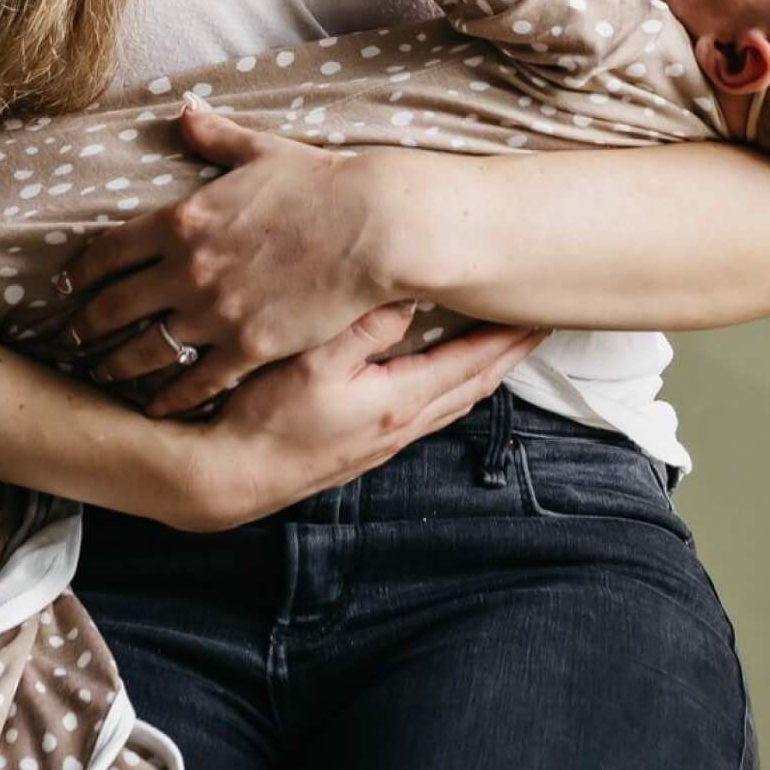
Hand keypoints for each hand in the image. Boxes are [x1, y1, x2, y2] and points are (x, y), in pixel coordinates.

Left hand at [48, 101, 403, 413]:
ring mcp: (215, 312)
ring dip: (116, 364)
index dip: (81, 272)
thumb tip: (185, 110)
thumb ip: (216, 137)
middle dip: (84, 325)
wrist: (374, 227)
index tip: (67, 285)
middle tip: (68, 337)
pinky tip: (156, 407)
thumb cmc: (321, 183)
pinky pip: (196, 380)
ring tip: (101, 373)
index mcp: (182, 218)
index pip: (109, 250)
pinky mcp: (248, 347)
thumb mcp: (262, 151)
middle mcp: (186, 268)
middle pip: (114, 305)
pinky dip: (170, 397)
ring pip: (146, 349)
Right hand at [170, 300, 551, 530]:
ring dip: (481, 372)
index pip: (473, 362)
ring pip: (451, 402)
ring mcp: (383, 441)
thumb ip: (364, 326)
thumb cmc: (265, 419)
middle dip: (507, 354)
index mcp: (398, 401)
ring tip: (500, 346)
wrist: (228, 477)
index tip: (541, 312)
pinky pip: (426, 412)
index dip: (509, 336)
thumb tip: (408, 292)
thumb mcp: (312, 361)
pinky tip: (440, 378)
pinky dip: (449, 387)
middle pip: (474, 385)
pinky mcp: (363, 447)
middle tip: (536, 324)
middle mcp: (401, 426)